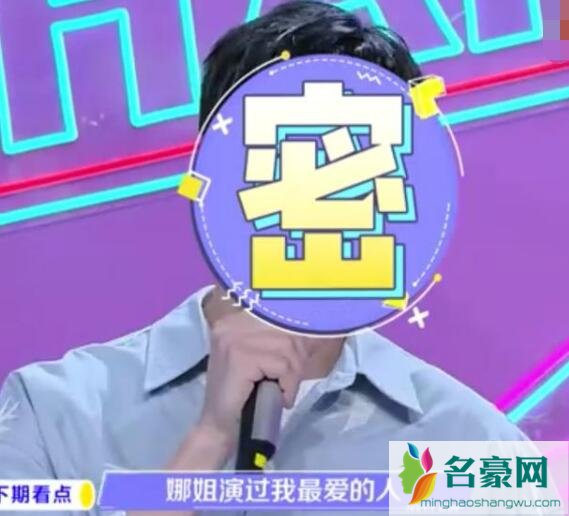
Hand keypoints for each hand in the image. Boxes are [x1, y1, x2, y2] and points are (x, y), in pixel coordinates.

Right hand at [197, 310, 307, 456]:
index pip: (279, 318)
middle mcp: (232, 326)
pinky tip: (277, 397)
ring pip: (287, 349)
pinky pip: (281, 366)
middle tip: (285, 385)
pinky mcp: (240, 358)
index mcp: (235, 323)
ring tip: (278, 391)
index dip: (295, 341)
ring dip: (291, 376)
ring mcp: (235, 340)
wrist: (217, 430)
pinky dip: (287, 385)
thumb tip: (309, 327)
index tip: (297, 358)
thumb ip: (276, 343)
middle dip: (295, 363)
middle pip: (287, 334)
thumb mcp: (260, 362)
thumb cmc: (240, 398)